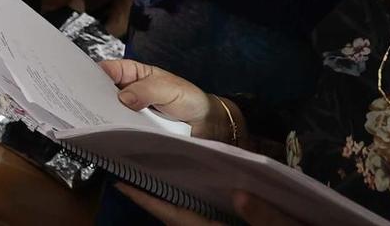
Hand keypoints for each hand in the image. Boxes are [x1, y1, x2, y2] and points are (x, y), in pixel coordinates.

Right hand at [99, 58, 220, 137]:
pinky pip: (121, 128)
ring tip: (99, 124)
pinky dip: (117, 132)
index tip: (85, 87)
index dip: (94, 77)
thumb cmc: (189, 99)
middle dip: (97, 100)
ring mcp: (130, 110)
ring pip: (111, 112)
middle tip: (90, 108)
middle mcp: (128, 91)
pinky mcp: (135, 128)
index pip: (107, 71)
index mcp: (132, 73)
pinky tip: (113, 136)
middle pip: (104, 93)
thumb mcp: (167, 89)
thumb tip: (123, 97)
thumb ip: (146, 90)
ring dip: (106, 118)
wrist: (206, 124)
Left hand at [117, 186, 310, 225]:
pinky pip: (208, 220)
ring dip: (176, 203)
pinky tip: (202, 189)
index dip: (148, 201)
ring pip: (193, 220)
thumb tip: (239, 194)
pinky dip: (198, 208)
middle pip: (179, 219)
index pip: (178, 218)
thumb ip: (269, 218)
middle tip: (133, 169)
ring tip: (159, 173)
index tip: (121, 182)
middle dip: (156, 199)